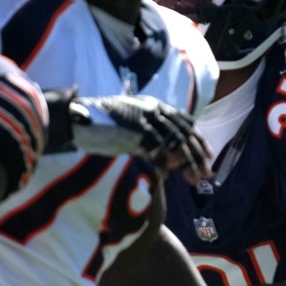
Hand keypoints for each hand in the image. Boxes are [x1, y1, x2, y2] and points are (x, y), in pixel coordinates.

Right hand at [69, 95, 212, 180]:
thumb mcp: (132, 128)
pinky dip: (162, 165)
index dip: (199, 139)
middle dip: (198, 156)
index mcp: (154, 106)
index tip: (209, 155)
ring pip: (176, 143)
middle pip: (185, 134)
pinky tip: (164, 177)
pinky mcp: (136, 131)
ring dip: (187, 163)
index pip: (184, 122)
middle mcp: (153, 110)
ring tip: (193, 180)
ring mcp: (145, 119)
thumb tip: (169, 161)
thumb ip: (150, 139)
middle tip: (206, 174)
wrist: (77, 118)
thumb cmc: (102, 125)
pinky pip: (156, 151)